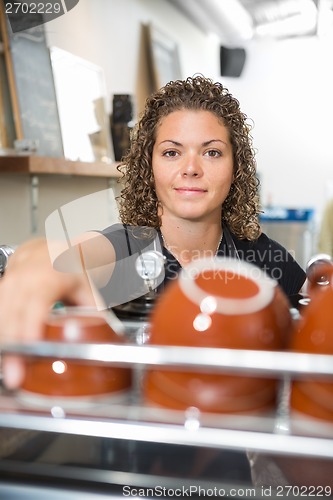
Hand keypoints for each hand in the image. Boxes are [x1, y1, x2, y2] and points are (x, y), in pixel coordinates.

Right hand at [0, 238, 97, 388]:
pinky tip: (5, 354)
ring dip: (3, 345)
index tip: (30, 347)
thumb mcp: (87, 286)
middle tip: (16, 376)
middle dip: (12, 347)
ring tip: (10, 371)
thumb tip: (110, 336)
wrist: (47, 250)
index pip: (37, 303)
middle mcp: (24, 278)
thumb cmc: (67, 266)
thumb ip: (95, 311)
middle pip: (13, 315)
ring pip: (1, 316)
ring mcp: (9, 284)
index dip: (31, 326)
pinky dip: (1, 335)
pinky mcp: (1, 292)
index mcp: (48, 276)